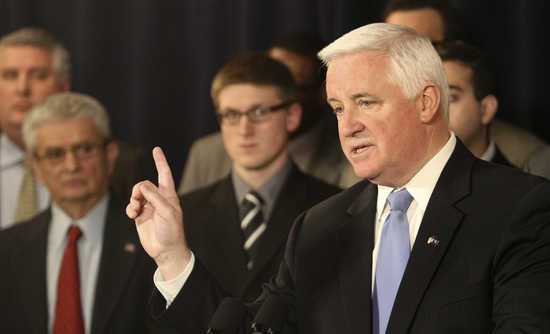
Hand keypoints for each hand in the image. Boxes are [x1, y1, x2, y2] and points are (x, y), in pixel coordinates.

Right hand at [126, 147, 190, 279]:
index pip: (164, 174)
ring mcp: (149, 207)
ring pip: (136, 194)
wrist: (166, 250)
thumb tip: (142, 186)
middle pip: (144, 184)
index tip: (156, 149)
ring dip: (133, 200)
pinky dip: (129, 208)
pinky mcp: (140, 216)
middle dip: (139, 190)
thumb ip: (154, 196)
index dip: (160, 161)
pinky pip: (131, 206)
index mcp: (169, 195)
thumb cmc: (172, 230)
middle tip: (139, 201)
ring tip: (135, 210)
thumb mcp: (167, 211)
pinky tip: (132, 215)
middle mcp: (159, 199)